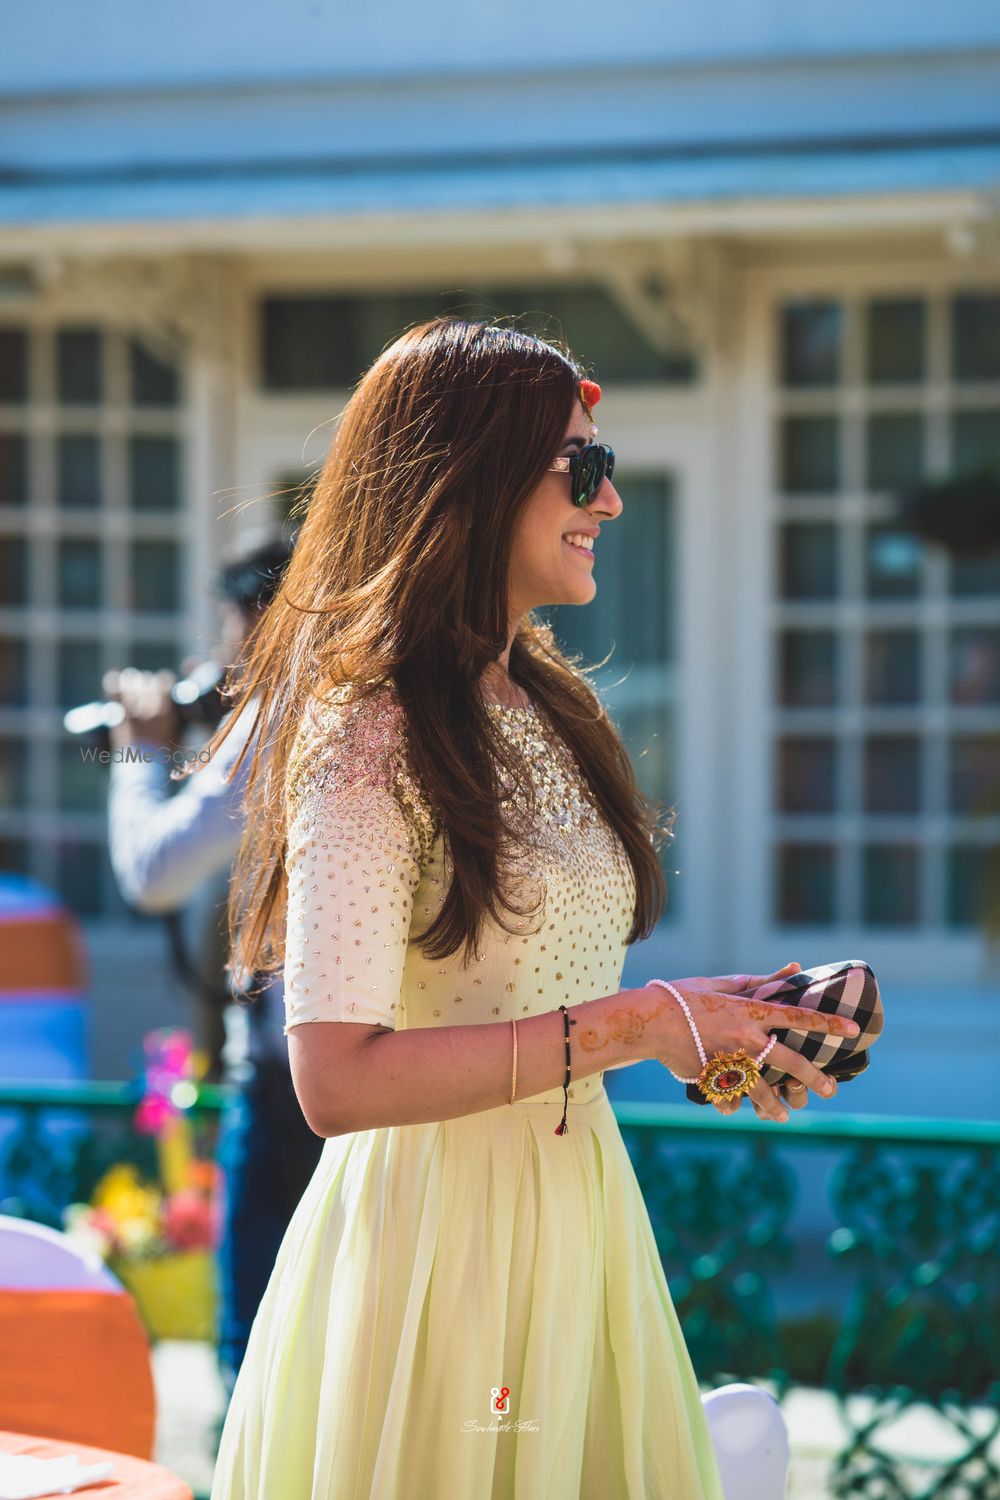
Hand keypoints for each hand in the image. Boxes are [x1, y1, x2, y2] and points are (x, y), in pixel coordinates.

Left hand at [104, 666, 181, 751]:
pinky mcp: (119, 716)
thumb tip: (181, 714)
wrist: (143, 767)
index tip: (163, 684)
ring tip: (131, 680)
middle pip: (148, 681)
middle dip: (148, 681)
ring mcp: (133, 711)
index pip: (164, 682)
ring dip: (132, 680)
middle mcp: (149, 708)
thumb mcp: (178, 735)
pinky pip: (114, 693)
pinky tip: (114, 677)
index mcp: (165, 712)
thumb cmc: (163, 754)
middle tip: (147, 686)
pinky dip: (113, 683)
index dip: (164, 680)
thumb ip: (178, 721)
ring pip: (131, 684)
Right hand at [647, 961, 856, 1123]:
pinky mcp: (713, 1078)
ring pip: (764, 1089)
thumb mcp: (720, 984)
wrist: (648, 1021)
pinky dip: (734, 1105)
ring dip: (775, 1104)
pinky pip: (731, 1098)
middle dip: (814, 1078)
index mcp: (751, 1011)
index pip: (799, 1016)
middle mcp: (746, 1038)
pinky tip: (739, 1111)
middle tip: (830, 1089)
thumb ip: (758, 981)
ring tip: (783, 1114)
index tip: (853, 1030)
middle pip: (791, 1061)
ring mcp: (730, 1061)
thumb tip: (793, 966)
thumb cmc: (682, 997)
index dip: (828, 1023)